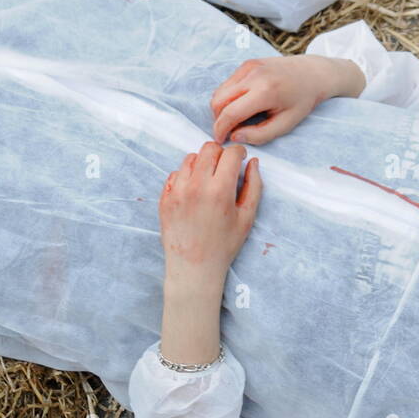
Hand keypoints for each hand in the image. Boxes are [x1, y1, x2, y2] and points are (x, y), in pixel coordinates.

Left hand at [160, 142, 261, 283]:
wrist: (194, 268)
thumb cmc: (224, 245)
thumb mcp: (247, 217)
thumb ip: (254, 186)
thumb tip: (253, 162)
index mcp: (220, 191)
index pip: (230, 154)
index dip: (239, 153)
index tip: (241, 158)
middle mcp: (196, 186)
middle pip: (209, 149)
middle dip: (221, 154)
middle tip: (225, 167)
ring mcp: (177, 191)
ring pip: (191, 158)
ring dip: (202, 163)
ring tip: (209, 179)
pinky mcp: (165, 198)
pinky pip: (175, 173)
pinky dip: (186, 176)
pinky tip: (194, 190)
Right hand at [210, 54, 365, 145]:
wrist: (312, 73)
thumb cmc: (302, 100)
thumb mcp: (286, 124)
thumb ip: (260, 135)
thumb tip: (234, 137)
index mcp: (265, 91)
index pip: (230, 113)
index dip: (220, 130)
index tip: (220, 141)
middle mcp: (253, 75)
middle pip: (218, 101)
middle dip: (218, 120)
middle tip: (228, 131)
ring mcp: (249, 66)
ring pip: (219, 91)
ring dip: (221, 108)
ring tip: (236, 119)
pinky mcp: (247, 63)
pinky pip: (227, 83)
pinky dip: (228, 97)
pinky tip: (242, 105)